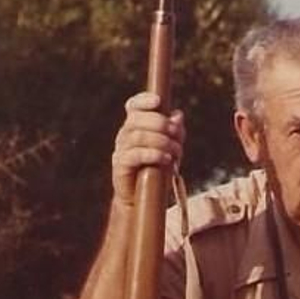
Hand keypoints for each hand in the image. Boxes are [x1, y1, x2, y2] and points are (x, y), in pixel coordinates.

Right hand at [111, 91, 184, 205]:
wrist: (142, 198)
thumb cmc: (157, 170)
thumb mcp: (171, 149)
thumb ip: (175, 132)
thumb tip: (178, 115)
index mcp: (135, 126)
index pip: (133, 106)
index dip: (143, 100)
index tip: (158, 101)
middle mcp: (125, 135)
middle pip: (137, 119)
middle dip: (161, 123)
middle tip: (176, 134)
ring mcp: (121, 149)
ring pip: (138, 136)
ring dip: (162, 141)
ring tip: (176, 151)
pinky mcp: (120, 165)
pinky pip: (135, 155)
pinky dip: (153, 154)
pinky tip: (166, 159)